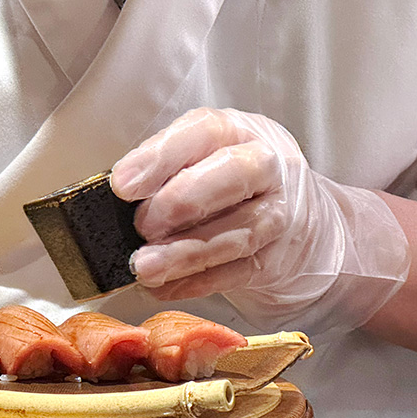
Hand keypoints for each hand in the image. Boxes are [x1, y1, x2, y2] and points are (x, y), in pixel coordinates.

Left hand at [110, 107, 409, 330]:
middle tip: (141, 226)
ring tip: (144, 267)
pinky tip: (165, 287)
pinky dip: (197, 282)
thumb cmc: (234, 184)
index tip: (122, 184)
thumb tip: (114, 198)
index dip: (161, 157)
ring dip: (185, 253)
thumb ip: (168, 170)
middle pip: (233, 175)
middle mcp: (268, 165)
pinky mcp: (278, 258)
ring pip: (236, 232)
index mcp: (240, 130)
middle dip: (181, 201)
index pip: (204, 132)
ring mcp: (280, 214)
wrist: (302, 223)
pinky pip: (237, 272)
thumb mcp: (207, 158)